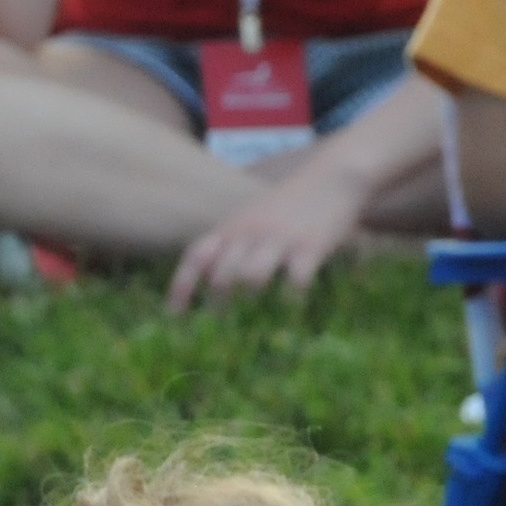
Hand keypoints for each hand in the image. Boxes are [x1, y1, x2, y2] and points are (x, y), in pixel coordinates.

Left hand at [168, 169, 365, 312]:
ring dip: (253, 302)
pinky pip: (295, 281)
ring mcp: (279, 239)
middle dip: (218, 306)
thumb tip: (209, 286)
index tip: (175, 315)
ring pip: (252, 279)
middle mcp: (250, 233)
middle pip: (221, 276)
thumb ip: (229, 245)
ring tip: (260, 320)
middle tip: (224, 328)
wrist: (331, 177)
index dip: (181, 286)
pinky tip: (293, 307)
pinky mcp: (310, 246)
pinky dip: (292, 300)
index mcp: (232, 228)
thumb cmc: (286, 206)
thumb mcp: (249, 218)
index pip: (197, 257)